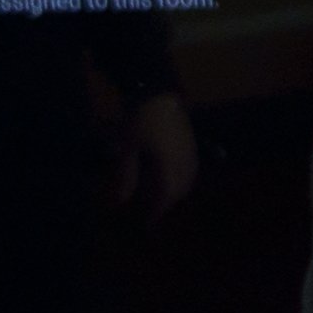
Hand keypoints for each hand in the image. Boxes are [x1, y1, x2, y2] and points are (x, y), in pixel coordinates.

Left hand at [116, 92, 200, 217]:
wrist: (158, 90)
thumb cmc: (140, 119)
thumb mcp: (127, 147)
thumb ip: (126, 176)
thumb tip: (121, 202)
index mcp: (169, 166)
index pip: (165, 197)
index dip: (156, 212)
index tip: (147, 223)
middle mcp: (185, 163)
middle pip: (179, 192)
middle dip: (167, 204)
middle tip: (153, 210)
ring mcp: (191, 152)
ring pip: (188, 181)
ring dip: (176, 192)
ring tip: (162, 196)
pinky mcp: (191, 143)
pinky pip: (191, 169)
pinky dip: (182, 179)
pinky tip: (171, 176)